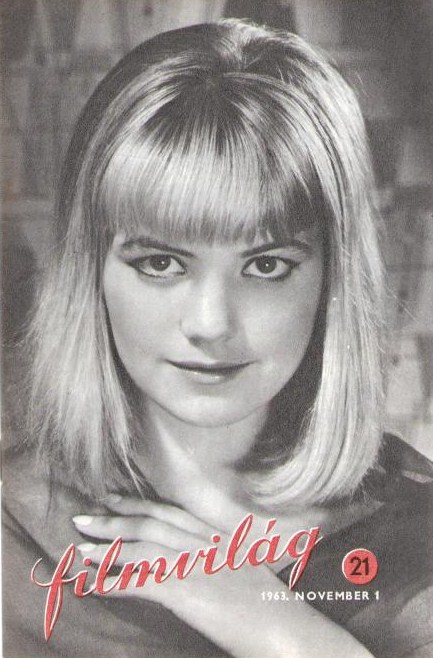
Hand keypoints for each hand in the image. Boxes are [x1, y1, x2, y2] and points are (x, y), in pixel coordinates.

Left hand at [72, 497, 373, 657]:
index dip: (137, 505)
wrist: (286, 628)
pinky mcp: (187, 590)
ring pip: (141, 547)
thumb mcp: (245, 569)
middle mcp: (203, 543)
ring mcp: (195, 564)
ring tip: (80, 550)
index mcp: (216, 536)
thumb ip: (219, 557)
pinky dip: (113, 582)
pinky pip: (141, 581)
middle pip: (150, 523)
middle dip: (113, 520)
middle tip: (83, 517)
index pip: (169, 512)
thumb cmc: (270, 607)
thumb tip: (196, 559)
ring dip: (107, 549)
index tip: (113, 499)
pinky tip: (94, 584)